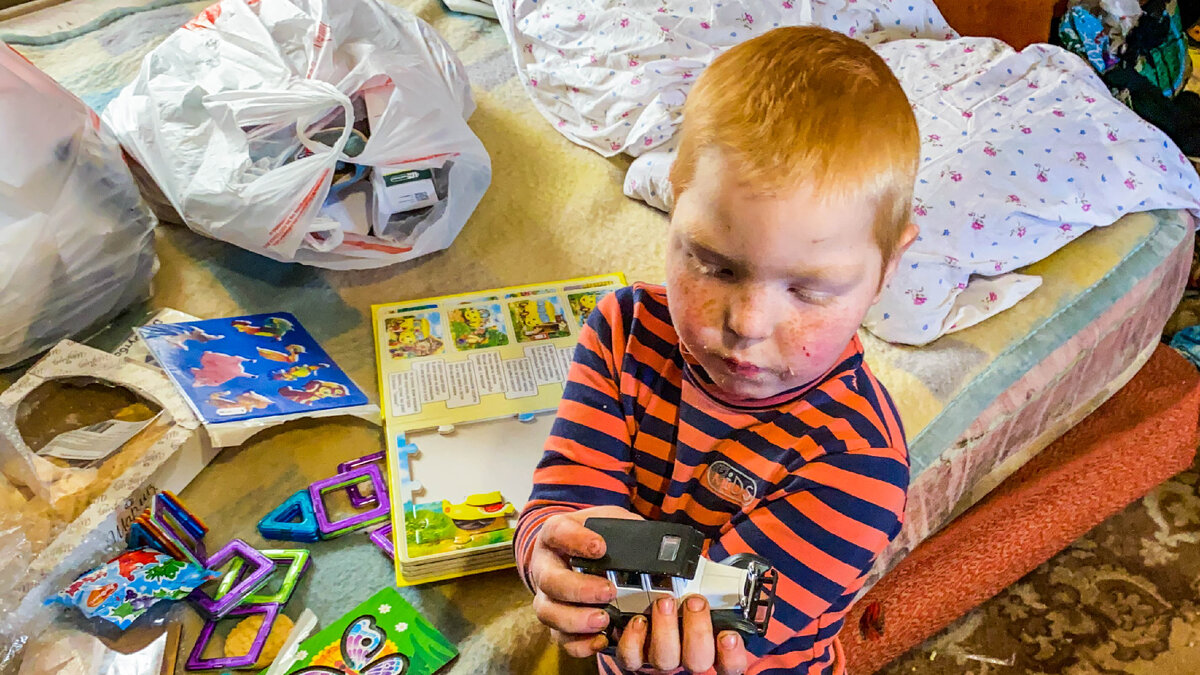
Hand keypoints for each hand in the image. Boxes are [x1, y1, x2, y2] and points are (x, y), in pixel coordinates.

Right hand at [528, 505, 642, 657]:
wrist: (578, 553)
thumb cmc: (597, 536)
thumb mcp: (611, 522)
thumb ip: (627, 528)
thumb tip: (660, 544)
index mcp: (555, 534)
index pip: (557, 532)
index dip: (575, 541)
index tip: (599, 547)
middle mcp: (545, 566)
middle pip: (549, 580)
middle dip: (579, 589)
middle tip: (608, 591)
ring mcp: (547, 596)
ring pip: (549, 613)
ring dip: (576, 620)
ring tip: (604, 620)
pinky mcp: (556, 621)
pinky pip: (560, 638)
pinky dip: (579, 643)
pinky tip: (601, 640)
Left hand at [615, 595, 751, 674]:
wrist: (657, 610)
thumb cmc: (690, 606)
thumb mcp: (715, 602)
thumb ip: (734, 602)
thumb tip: (761, 598)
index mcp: (712, 649)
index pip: (730, 666)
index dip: (731, 655)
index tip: (728, 635)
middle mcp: (687, 659)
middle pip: (698, 660)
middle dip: (697, 631)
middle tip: (695, 603)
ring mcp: (661, 660)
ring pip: (665, 658)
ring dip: (665, 629)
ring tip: (665, 602)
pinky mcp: (636, 657)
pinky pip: (632, 657)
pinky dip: (633, 639)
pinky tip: (639, 621)